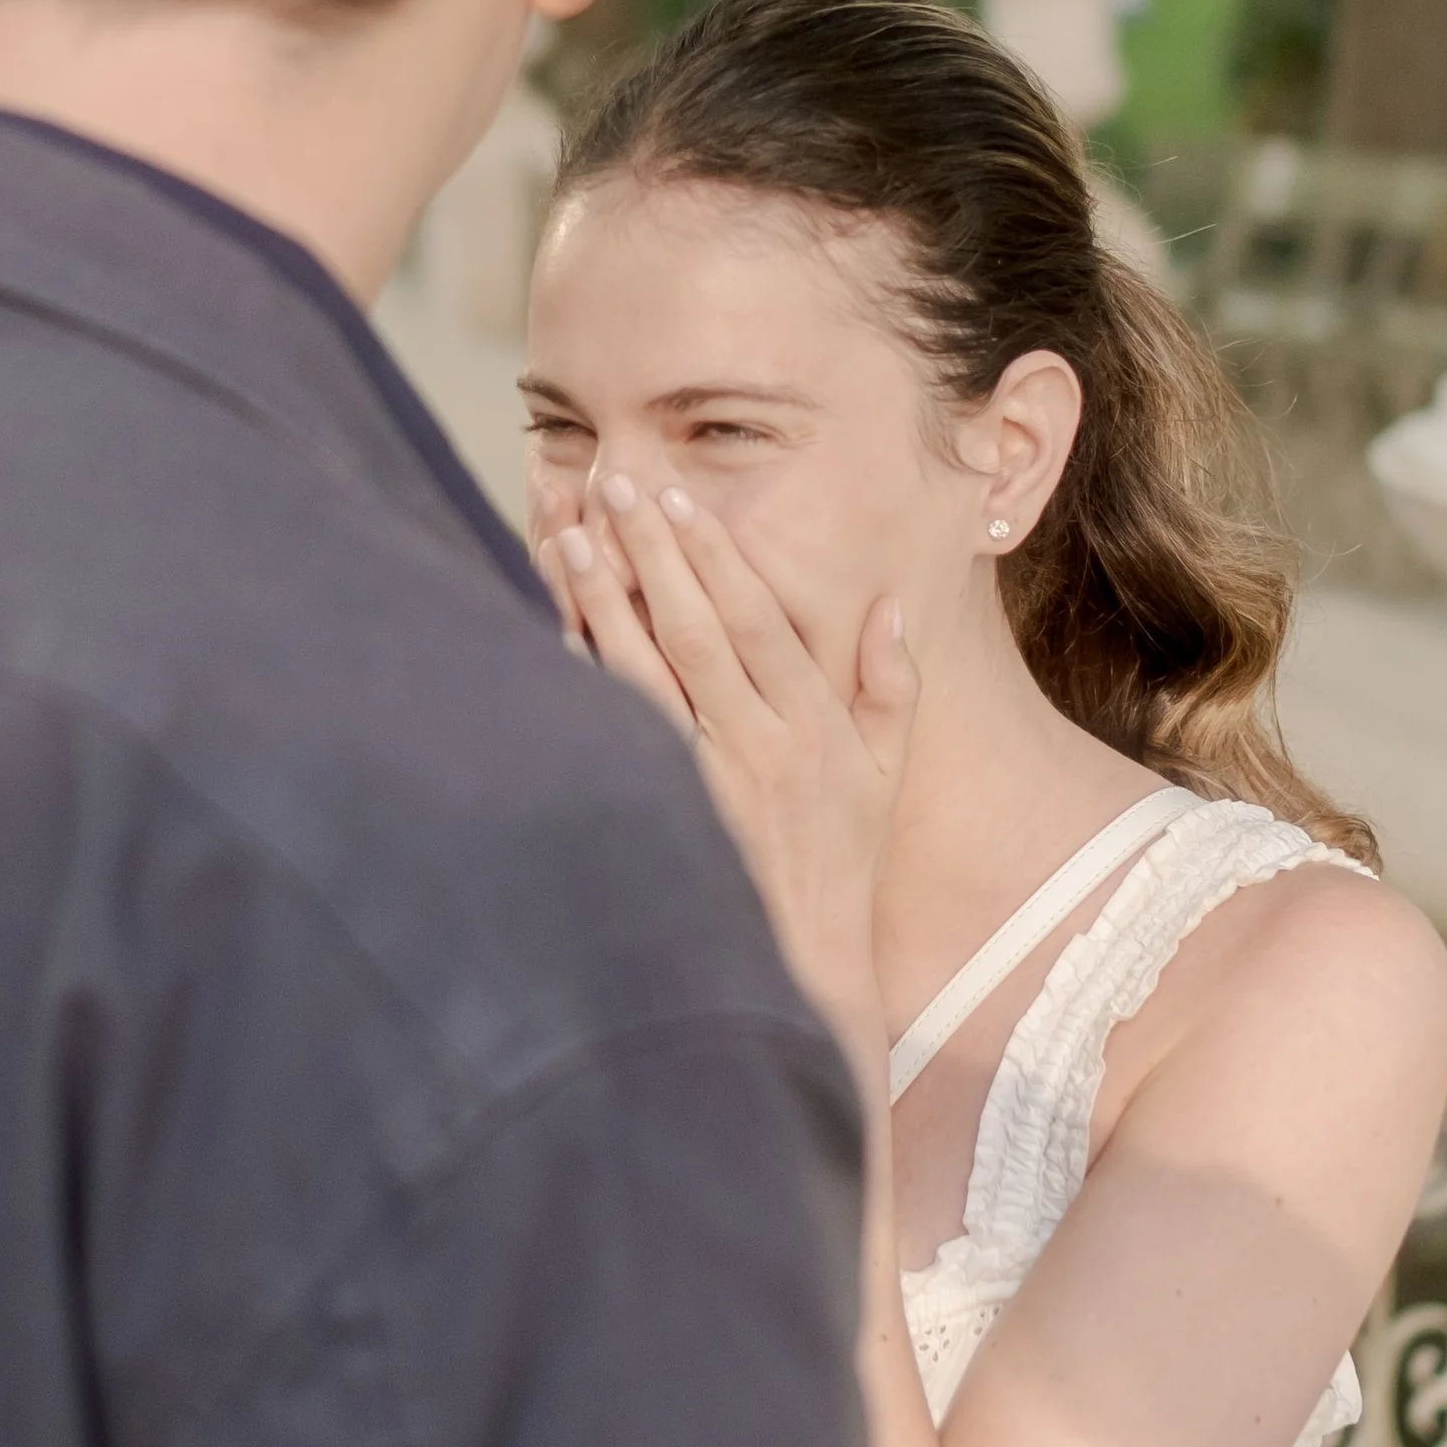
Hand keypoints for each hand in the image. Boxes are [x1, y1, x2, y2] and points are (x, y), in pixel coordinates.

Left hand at [542, 477, 916, 1050]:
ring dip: (605, 601)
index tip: (680, 500)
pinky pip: (618, 734)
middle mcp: (760, 747)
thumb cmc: (843, 858)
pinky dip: (585, 677)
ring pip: (646, 675)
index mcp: (813, 726)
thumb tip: (890, 606)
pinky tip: (554, 629)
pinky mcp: (666, 814)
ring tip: (567, 537)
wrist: (805, 960)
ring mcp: (707, 783)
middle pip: (696, 632)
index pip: (758, 622)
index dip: (717, 557)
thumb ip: (893, 685)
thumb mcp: (888, 772)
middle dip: (652, 554)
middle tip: (613, 486)